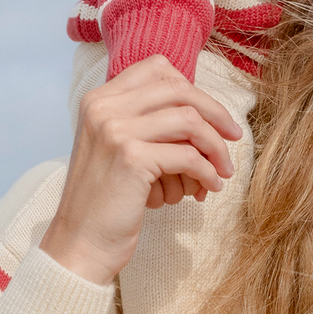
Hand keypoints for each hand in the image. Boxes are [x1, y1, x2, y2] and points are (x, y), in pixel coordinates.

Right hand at [39, 56, 241, 285]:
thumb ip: (146, 120)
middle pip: (179, 89)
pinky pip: (188, 156)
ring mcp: (115, 130)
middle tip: (234, 136)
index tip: (212, 114)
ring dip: (216, 147)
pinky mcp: (131, 158)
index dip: (192, 88)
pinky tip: (211, 186)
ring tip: (223, 170)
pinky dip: (207, 171)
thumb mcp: (117, 146)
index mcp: (99, 99)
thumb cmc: (107, 199)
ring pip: (189, 120)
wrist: (78, 245)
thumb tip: (204, 110)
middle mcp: (104, 107)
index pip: (157, 68)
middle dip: (215, 113)